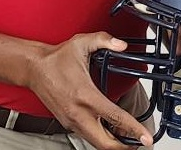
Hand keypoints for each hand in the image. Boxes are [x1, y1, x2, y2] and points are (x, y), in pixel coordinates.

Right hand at [27, 32, 152, 147]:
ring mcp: (72, 122)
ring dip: (113, 143)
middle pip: (105, 143)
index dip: (133, 129)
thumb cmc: (56, 58)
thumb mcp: (82, 42)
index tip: (146, 137)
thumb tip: (122, 44)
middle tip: (141, 142)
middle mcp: (78, 114)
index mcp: (85, 95)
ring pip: (96, 143)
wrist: (34, 69)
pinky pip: (88, 136)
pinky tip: (111, 130)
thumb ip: (105, 40)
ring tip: (129, 137)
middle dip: (125, 146)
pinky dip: (102, 137)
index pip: (115, 117)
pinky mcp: (67, 124)